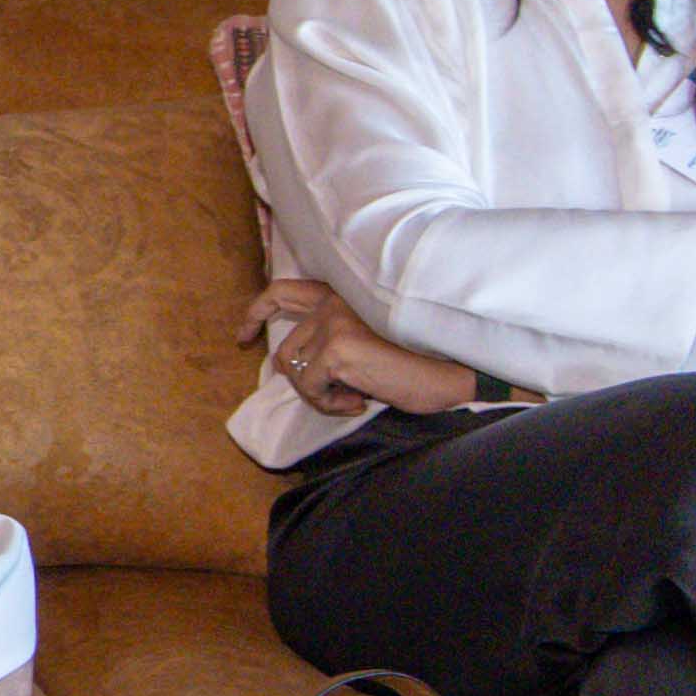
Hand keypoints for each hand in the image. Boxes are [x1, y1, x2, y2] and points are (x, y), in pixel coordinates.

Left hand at [245, 276, 476, 421]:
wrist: (453, 373)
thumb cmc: (415, 362)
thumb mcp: (369, 339)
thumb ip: (332, 336)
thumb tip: (292, 360)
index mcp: (342, 294)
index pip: (282, 291)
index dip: (255, 313)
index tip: (243, 336)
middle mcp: (333, 302)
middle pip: (286, 348)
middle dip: (299, 379)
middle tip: (326, 396)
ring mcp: (333, 322)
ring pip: (295, 371)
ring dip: (320, 394)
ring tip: (356, 396)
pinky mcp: (337, 348)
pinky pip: (311, 387)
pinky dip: (330, 404)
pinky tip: (360, 401)